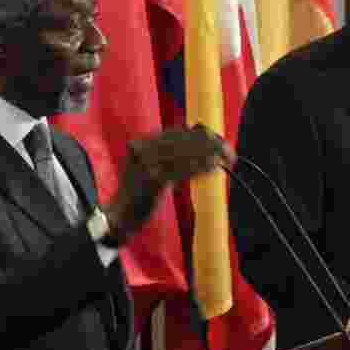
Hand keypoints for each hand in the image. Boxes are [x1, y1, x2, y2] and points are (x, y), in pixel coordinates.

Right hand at [102, 124, 234, 244]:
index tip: (219, 140)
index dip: (201, 135)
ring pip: (184, 153)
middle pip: (182, 140)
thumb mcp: (154, 166)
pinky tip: (214, 168)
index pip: (177, 132)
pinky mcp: (151, 180)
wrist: (120, 217)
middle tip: (229, 151)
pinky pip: (181, 170)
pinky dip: (200, 168)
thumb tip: (203, 141)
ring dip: (208, 155)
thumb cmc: (141, 193)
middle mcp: (142, 149)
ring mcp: (145, 163)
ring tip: (227, 158)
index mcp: (142, 142)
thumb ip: (173, 154)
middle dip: (209, 144)